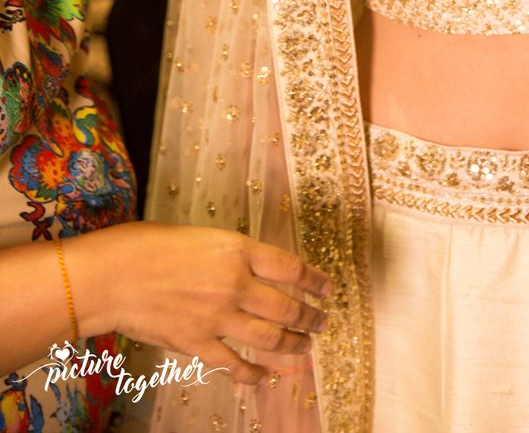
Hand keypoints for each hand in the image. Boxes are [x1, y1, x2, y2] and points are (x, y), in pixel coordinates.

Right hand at [86, 222, 330, 384]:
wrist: (115, 274)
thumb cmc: (152, 245)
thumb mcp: (204, 237)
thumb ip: (233, 255)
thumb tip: (255, 271)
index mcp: (238, 250)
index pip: (291, 268)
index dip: (315, 280)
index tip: (328, 288)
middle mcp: (236, 284)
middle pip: (287, 307)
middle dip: (310, 318)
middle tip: (322, 323)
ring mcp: (218, 317)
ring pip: (269, 338)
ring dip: (292, 345)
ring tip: (305, 348)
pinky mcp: (198, 344)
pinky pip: (235, 364)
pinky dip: (253, 373)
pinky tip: (264, 377)